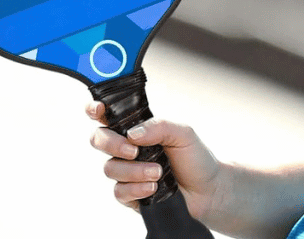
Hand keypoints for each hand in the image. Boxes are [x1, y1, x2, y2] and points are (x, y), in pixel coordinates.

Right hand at [87, 102, 223, 218]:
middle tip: (134, 151)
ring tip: (158, 173)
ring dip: (134, 171)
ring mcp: (127, 171)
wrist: (208, 190)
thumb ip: (159, 126)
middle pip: (99, 139)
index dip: (95, 109)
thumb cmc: (195, 158)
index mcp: (138, 128)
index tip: (98, 109)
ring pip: (110, 168)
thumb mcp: (183, 133)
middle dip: (112, 143)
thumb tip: (132, 133)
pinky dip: (136, 189)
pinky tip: (153, 187)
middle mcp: (128, 148)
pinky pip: (119, 191)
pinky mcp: (129, 194)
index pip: (108, 115)